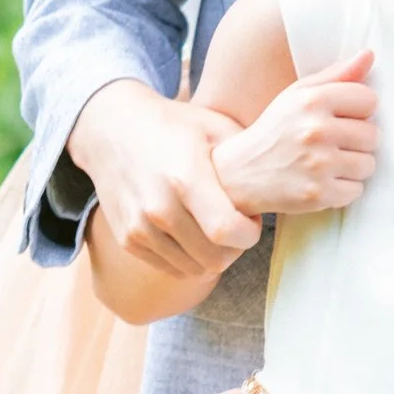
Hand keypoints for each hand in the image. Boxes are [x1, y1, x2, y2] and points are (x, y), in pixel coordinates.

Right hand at [67, 81, 263, 278]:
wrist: (111, 128)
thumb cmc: (173, 124)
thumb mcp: (214, 127)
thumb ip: (248, 155)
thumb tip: (282, 178)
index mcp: (185, 178)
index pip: (226, 232)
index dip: (248, 235)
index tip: (252, 221)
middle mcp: (159, 208)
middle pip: (213, 258)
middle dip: (235, 249)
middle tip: (238, 226)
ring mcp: (139, 228)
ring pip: (193, 269)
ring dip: (212, 256)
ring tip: (216, 228)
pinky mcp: (127, 239)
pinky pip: (170, 267)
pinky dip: (188, 258)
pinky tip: (194, 233)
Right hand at [210, 52, 378, 216]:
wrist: (240, 172)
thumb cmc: (276, 129)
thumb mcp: (298, 94)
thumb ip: (337, 74)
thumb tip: (370, 54)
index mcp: (313, 100)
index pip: (369, 100)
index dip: (359, 111)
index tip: (342, 118)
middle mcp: (316, 130)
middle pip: (373, 135)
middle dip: (358, 141)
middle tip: (334, 144)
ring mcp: (317, 164)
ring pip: (368, 164)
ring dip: (353, 166)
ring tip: (328, 163)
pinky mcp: (318, 194)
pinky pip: (356, 191)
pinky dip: (344, 190)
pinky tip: (324, 181)